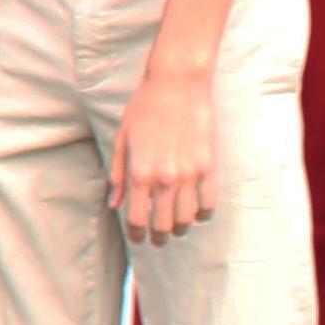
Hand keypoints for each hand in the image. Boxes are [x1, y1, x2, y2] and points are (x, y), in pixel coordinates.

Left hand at [112, 59, 220, 241]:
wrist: (176, 85)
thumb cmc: (143, 109)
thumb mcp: (122, 140)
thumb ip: (118, 175)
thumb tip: (114, 205)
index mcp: (139, 173)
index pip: (137, 218)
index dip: (137, 234)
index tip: (139, 239)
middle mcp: (165, 178)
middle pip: (164, 224)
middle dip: (160, 236)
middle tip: (159, 239)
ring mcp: (189, 173)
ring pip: (188, 218)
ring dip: (182, 227)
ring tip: (178, 227)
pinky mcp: (209, 166)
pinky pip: (210, 202)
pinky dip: (204, 214)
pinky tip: (198, 213)